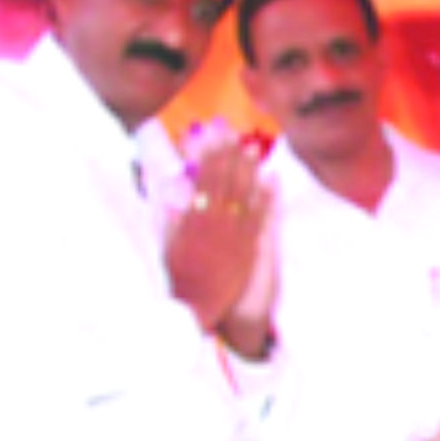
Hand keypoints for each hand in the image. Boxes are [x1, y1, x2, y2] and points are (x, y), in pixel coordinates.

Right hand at [167, 137, 271, 333]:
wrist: (197, 306)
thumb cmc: (179, 279)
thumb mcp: (170, 248)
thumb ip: (173, 223)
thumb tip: (173, 201)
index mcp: (193, 219)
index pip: (203, 179)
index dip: (209, 156)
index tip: (213, 138)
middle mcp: (215, 222)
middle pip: (225, 181)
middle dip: (229, 155)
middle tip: (235, 134)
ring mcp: (234, 234)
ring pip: (244, 194)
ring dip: (248, 169)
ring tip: (253, 149)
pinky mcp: (248, 247)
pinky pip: (258, 217)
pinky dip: (264, 197)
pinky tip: (269, 182)